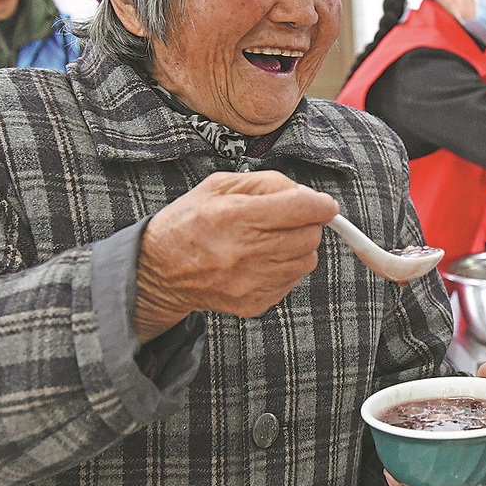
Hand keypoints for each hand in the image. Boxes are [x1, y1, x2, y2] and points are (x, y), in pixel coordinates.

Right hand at [133, 171, 339, 340]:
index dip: (321, 204)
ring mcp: (250, 282)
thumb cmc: (190, 222)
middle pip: (309, 236)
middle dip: (309, 223)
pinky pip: (292, 281)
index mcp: (234, 215)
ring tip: (273, 239)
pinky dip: (287, 267)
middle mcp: (244, 251)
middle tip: (292, 219)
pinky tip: (263, 259)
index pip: (299, 208)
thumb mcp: (219, 186)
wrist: (160, 272)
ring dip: (299, 246)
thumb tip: (305, 193)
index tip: (325, 204)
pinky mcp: (254, 303)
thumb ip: (267, 183)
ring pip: (307, 260)